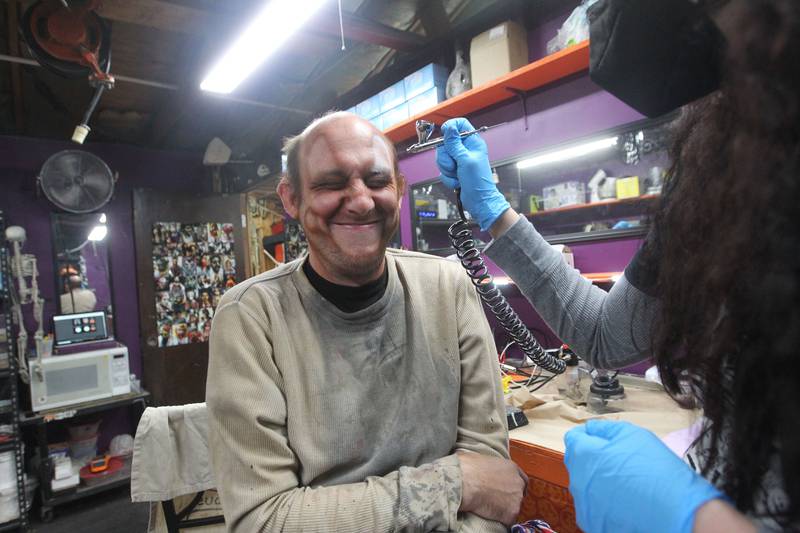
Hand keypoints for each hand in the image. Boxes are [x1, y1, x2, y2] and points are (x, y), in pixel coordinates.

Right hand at [436, 118, 509, 230]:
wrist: (479, 201)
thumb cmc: (478, 181)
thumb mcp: (465, 160)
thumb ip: (455, 143)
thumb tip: (449, 127)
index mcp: (472, 142)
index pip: (460, 124)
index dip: (450, 127)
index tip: (444, 135)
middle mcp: (465, 149)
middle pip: (445, 143)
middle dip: (445, 156)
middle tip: (453, 164)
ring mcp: (459, 160)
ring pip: (442, 157)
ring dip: (446, 169)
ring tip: (456, 175)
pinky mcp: (454, 170)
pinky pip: (442, 169)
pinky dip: (447, 177)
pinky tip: (457, 181)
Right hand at [457, 451, 527, 525]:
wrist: (465, 482)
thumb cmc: (467, 469)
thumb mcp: (480, 459)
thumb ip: (488, 465)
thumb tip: (479, 468)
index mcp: (511, 467)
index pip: (522, 479)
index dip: (514, 486)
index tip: (508, 490)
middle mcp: (518, 482)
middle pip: (519, 494)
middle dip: (510, 498)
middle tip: (496, 500)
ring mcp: (516, 498)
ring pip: (514, 507)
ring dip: (504, 508)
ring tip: (489, 507)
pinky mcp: (512, 513)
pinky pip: (508, 519)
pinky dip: (500, 519)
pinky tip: (489, 515)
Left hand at [564, 420, 722, 532]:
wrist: (676, 512)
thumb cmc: (655, 469)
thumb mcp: (632, 434)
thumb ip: (605, 428)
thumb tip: (590, 428)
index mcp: (584, 455)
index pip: (573, 438)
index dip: (586, 434)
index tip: (600, 437)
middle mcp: (578, 481)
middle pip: (577, 462)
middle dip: (592, 457)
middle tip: (618, 460)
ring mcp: (585, 506)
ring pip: (585, 486)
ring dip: (597, 480)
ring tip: (624, 482)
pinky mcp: (594, 524)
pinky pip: (593, 507)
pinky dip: (603, 502)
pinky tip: (624, 500)